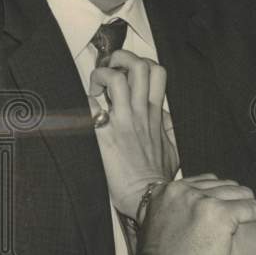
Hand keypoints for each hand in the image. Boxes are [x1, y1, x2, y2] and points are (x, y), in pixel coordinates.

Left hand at [89, 49, 177, 215]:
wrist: (148, 196)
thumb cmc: (159, 175)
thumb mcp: (174, 147)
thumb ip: (168, 126)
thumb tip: (162, 114)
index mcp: (155, 113)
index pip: (156, 71)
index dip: (139, 62)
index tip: (126, 72)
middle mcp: (140, 112)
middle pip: (138, 65)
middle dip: (120, 58)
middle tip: (109, 69)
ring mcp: (123, 122)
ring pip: (117, 78)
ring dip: (101, 76)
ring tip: (96, 88)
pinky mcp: (104, 137)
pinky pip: (90, 108)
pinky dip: (83, 103)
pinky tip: (82, 110)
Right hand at [126, 179, 255, 254]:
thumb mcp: (158, 227)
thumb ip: (174, 211)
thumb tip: (192, 210)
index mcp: (164, 191)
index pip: (204, 183)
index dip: (220, 195)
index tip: (231, 204)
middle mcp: (182, 190)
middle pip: (223, 185)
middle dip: (236, 198)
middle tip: (247, 212)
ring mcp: (201, 201)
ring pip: (238, 193)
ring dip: (250, 204)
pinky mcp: (219, 215)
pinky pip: (250, 208)